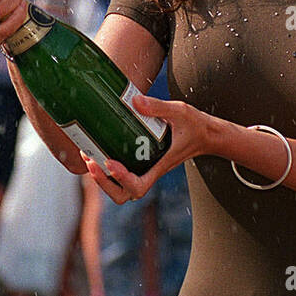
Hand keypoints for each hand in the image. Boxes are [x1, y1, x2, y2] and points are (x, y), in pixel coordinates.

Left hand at [80, 94, 212, 203]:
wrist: (207, 134)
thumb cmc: (196, 125)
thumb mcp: (180, 111)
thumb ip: (158, 106)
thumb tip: (134, 101)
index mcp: (161, 166)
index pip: (139, 186)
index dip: (121, 179)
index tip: (110, 161)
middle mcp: (151, 172)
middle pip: (124, 195)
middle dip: (104, 183)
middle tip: (91, 161)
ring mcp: (146, 169)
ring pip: (120, 189)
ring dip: (102, 179)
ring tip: (88, 157)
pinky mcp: (143, 163)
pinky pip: (122, 175)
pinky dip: (106, 169)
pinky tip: (97, 149)